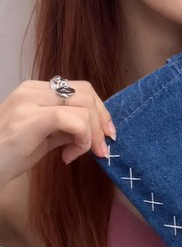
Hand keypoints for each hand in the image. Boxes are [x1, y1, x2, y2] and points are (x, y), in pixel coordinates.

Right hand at [0, 80, 114, 186]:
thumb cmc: (8, 156)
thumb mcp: (44, 138)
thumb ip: (68, 128)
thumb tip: (97, 130)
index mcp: (35, 90)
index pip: (81, 89)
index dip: (101, 112)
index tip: (106, 137)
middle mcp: (31, 90)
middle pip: (87, 93)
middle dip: (102, 123)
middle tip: (100, 150)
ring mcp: (28, 102)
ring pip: (83, 106)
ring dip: (91, 135)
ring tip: (75, 154)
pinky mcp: (28, 120)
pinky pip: (71, 120)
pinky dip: (81, 139)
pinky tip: (67, 157)